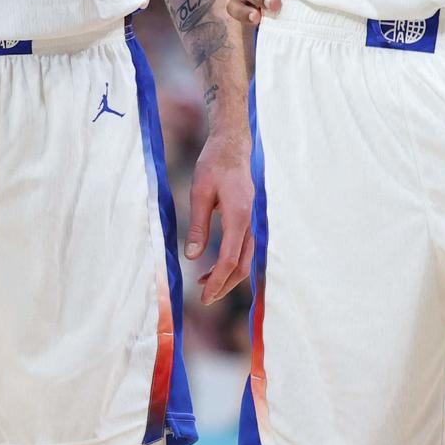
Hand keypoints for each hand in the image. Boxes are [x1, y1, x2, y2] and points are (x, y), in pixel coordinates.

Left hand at [183, 124, 254, 304]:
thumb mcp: (199, 192)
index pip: (230, 259)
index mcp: (239, 217)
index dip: (217, 281)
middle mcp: (250, 222)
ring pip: (244, 258)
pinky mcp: (247, 219)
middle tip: (204, 299)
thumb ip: (198, 225)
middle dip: (224, 285)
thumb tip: (193, 257)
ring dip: (227, 275)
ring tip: (203, 284)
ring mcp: (251, 221)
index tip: (204, 297)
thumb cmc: (214, 165)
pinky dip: (230, 261)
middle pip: (242, 265)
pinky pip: (243, 248)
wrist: (232, 146)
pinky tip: (212, 264)